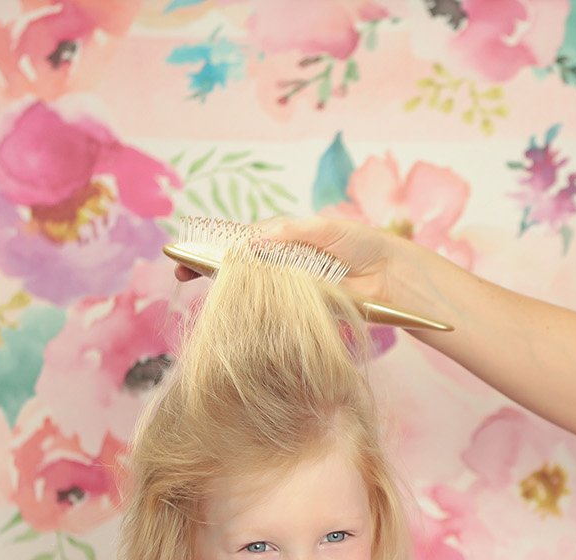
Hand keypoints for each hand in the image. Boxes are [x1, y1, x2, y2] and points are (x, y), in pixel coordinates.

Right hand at [174, 216, 400, 305]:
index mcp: (283, 241)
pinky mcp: (302, 314)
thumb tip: (250, 244)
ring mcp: (290, 291)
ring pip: (254, 292)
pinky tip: (242, 310)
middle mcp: (281, 267)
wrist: (391, 275)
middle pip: (239, 270)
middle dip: (210, 272)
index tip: (184, 257)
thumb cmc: (360, 244)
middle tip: (184, 275)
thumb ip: (287, 233)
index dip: (212, 250)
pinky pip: (275, 314)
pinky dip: (259, 313)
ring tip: (206, 292)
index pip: (239, 244)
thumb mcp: (322, 228)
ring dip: (231, 294)